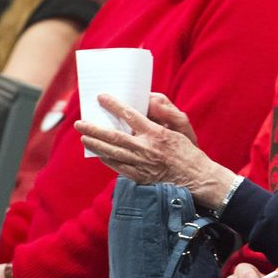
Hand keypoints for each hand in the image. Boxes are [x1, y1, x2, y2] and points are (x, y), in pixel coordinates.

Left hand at [75, 94, 232, 206]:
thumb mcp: (181, 129)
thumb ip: (165, 114)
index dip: (113, 105)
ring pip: (112, 152)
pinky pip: (118, 167)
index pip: (130, 115)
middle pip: (114, 136)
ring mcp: (141, 164)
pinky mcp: (140, 177)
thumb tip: (149, 102)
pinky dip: (106, 159)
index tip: (102, 97)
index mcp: (156, 134)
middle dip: (94, 129)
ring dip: (95, 144)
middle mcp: (146, 149)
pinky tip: (98, 153)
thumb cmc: (189, 152)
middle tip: (80, 123)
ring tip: (83, 137)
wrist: (197, 179)